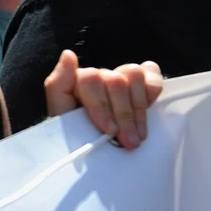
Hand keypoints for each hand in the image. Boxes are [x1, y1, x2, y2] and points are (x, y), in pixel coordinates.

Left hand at [43, 50, 162, 149]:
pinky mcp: (142, 82)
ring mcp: (122, 77)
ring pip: (134, 74)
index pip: (91, 78)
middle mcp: (100, 76)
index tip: (109, 130)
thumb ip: (57, 85)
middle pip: (116, 80)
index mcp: (79, 81)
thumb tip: (68, 54)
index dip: (101, 105)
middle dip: (123, 115)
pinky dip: (152, 90)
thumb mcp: (61, 116)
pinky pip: (152, 74)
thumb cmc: (78, 137)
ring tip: (138, 136)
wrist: (99, 156)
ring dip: (138, 109)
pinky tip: (149, 109)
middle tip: (128, 142)